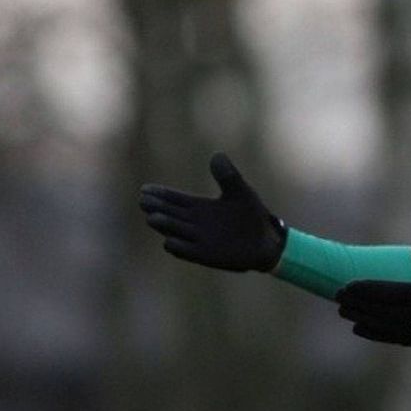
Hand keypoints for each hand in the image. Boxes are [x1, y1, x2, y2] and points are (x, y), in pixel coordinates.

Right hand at [139, 153, 286, 271]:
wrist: (266, 241)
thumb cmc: (251, 215)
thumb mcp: (240, 191)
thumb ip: (228, 175)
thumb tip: (217, 155)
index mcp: (200, 207)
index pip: (175, 199)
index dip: (160, 194)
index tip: (145, 189)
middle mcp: (195, 223)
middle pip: (170, 214)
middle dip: (157, 207)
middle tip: (144, 200)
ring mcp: (199, 240)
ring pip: (175, 231)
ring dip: (165, 226)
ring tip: (153, 217)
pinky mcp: (206, 255)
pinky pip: (187, 252)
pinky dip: (179, 247)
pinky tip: (170, 242)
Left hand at [335, 241, 410, 349]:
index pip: (383, 292)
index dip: (362, 289)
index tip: (346, 286)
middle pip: (376, 308)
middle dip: (355, 302)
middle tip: (337, 297)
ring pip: (379, 323)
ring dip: (360, 317)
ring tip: (343, 312)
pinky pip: (388, 337)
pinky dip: (372, 333)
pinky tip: (359, 329)